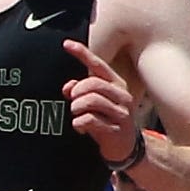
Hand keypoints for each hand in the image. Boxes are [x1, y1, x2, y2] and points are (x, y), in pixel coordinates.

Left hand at [60, 39, 140, 163]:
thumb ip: (80, 91)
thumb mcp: (94, 103)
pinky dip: (78, 123)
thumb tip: (67, 87)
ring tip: (77, 115)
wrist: (123, 146)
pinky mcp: (115, 130)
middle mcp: (122, 96)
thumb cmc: (106, 119)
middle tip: (72, 102)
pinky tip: (81, 128)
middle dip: (76, 92)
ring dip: (76, 108)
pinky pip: (88, 120)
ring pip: (89, 101)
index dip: (82, 53)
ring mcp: (121, 113)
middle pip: (91, 84)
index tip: (66, 44)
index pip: (98, 65)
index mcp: (117, 84)